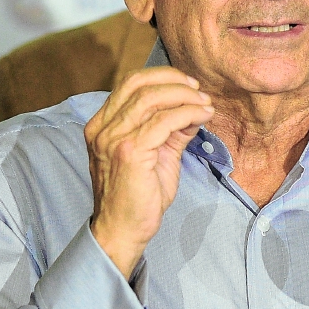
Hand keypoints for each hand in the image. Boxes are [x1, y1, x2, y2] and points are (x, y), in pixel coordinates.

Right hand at [85, 67, 213, 277]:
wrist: (123, 230)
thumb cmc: (137, 197)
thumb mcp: (156, 155)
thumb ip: (171, 131)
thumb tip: (193, 110)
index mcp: (102, 126)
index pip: (129, 84)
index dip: (161, 77)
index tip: (188, 83)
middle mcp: (102, 129)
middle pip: (139, 85)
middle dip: (175, 82)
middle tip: (199, 91)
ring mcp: (113, 139)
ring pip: (152, 99)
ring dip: (185, 97)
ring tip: (205, 103)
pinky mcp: (129, 152)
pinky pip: (163, 121)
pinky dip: (187, 113)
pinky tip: (202, 117)